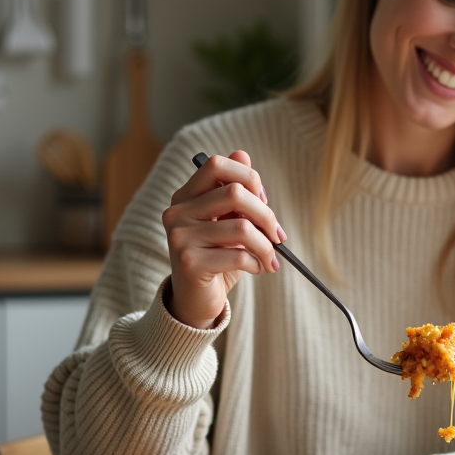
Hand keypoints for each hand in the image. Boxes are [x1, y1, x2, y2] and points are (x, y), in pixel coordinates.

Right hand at [162, 150, 286, 328]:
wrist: (196, 300)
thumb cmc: (218, 257)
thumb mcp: (228, 221)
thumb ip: (235, 189)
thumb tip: (242, 154)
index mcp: (185, 196)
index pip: (217, 165)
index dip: (248, 177)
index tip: (263, 200)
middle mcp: (177, 212)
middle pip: (236, 192)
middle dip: (266, 214)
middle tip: (277, 235)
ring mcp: (180, 237)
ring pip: (242, 227)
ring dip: (266, 245)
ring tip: (270, 258)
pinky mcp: (188, 263)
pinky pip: (239, 256)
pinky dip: (257, 263)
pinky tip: (257, 269)